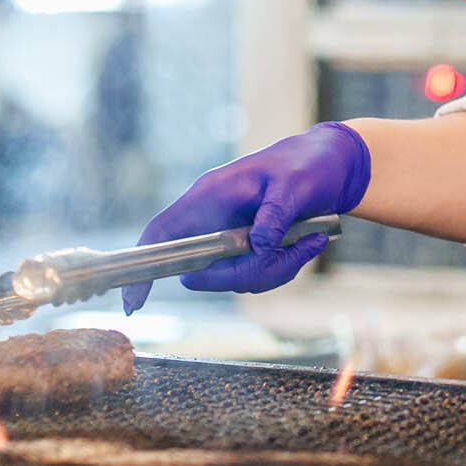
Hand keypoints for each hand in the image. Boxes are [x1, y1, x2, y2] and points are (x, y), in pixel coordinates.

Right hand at [121, 124, 372, 309]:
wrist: (330, 164)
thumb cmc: (307, 164)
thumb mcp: (295, 185)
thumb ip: (274, 215)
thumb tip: (257, 247)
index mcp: (209, 196)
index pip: (162, 233)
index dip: (145, 266)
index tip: (134, 300)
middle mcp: (212, 218)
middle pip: (205, 270)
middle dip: (248, 272)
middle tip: (293, 251)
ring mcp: (229, 235)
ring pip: (236, 277)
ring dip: (276, 268)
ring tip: (309, 240)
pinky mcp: (247, 247)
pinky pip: (256, 274)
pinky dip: (284, 266)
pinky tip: (309, 241)